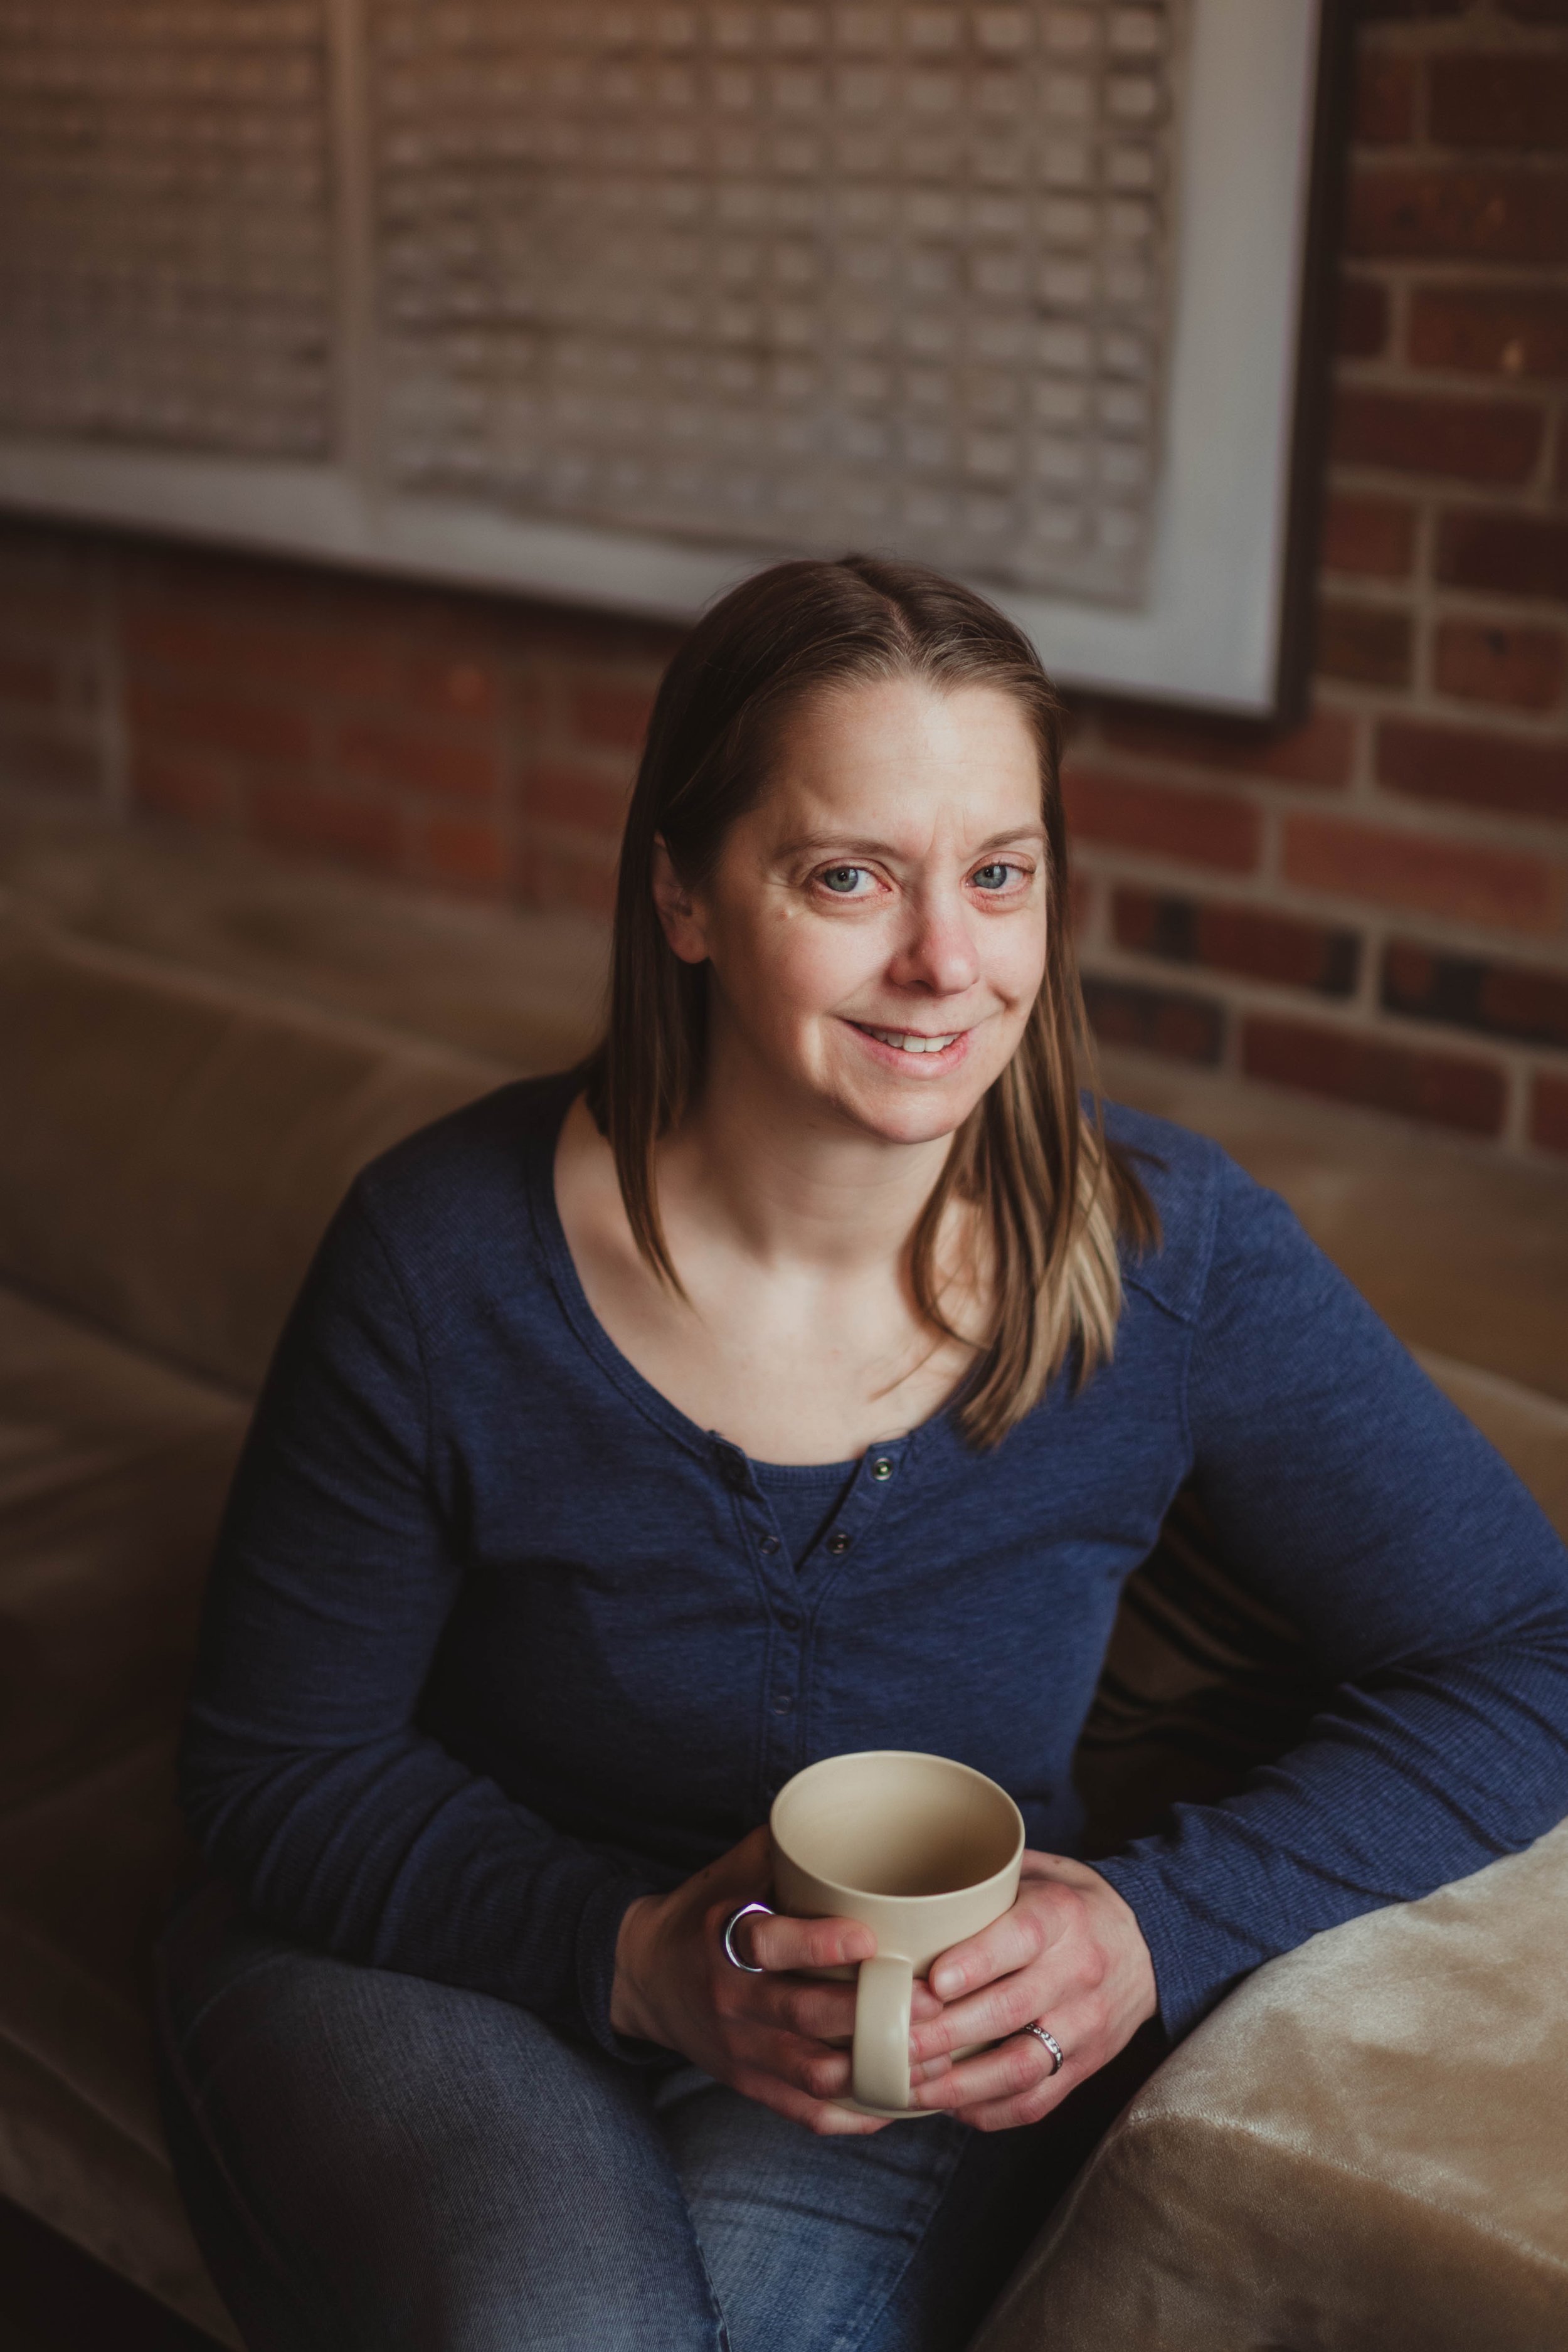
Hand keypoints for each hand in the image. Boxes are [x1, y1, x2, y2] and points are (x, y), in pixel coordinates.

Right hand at [611, 1826, 941, 2136]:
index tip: (872, 1940)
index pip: (771, 1946)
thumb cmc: (704, 1914)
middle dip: (872, 2015)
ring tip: (930, 2056)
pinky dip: (852, 2115)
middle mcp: (732, 2000)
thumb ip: (783, 1848)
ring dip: (874, 2070)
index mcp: (726, 1939)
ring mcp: (741, 2049)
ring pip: (814, 2074)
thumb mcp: (729, 1872)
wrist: (645, 1977)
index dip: (821, 1944)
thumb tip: (847, 1815)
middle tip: (932, 2003)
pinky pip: (805, 2111)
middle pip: (806, 2017)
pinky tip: (895, 2100)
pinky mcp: (749, 2084)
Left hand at [907, 1851, 1156, 2131]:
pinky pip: (1039, 2101)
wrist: (1149, 1945)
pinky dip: (991, 2111)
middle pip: (1011, 2009)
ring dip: (962, 2084)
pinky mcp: (1087, 2065)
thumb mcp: (1041, 1873)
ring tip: (913, 2086)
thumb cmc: (1074, 1904)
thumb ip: (987, 1882)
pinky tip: (952, 2107)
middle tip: (896, 2042)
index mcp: (1062, 1915)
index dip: (976, 1962)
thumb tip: (911, 1892)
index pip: (1021, 1938)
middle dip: (947, 2033)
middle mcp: (1077, 1972)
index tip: (933, 1981)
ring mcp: (1085, 2026)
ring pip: (1023, 2066)